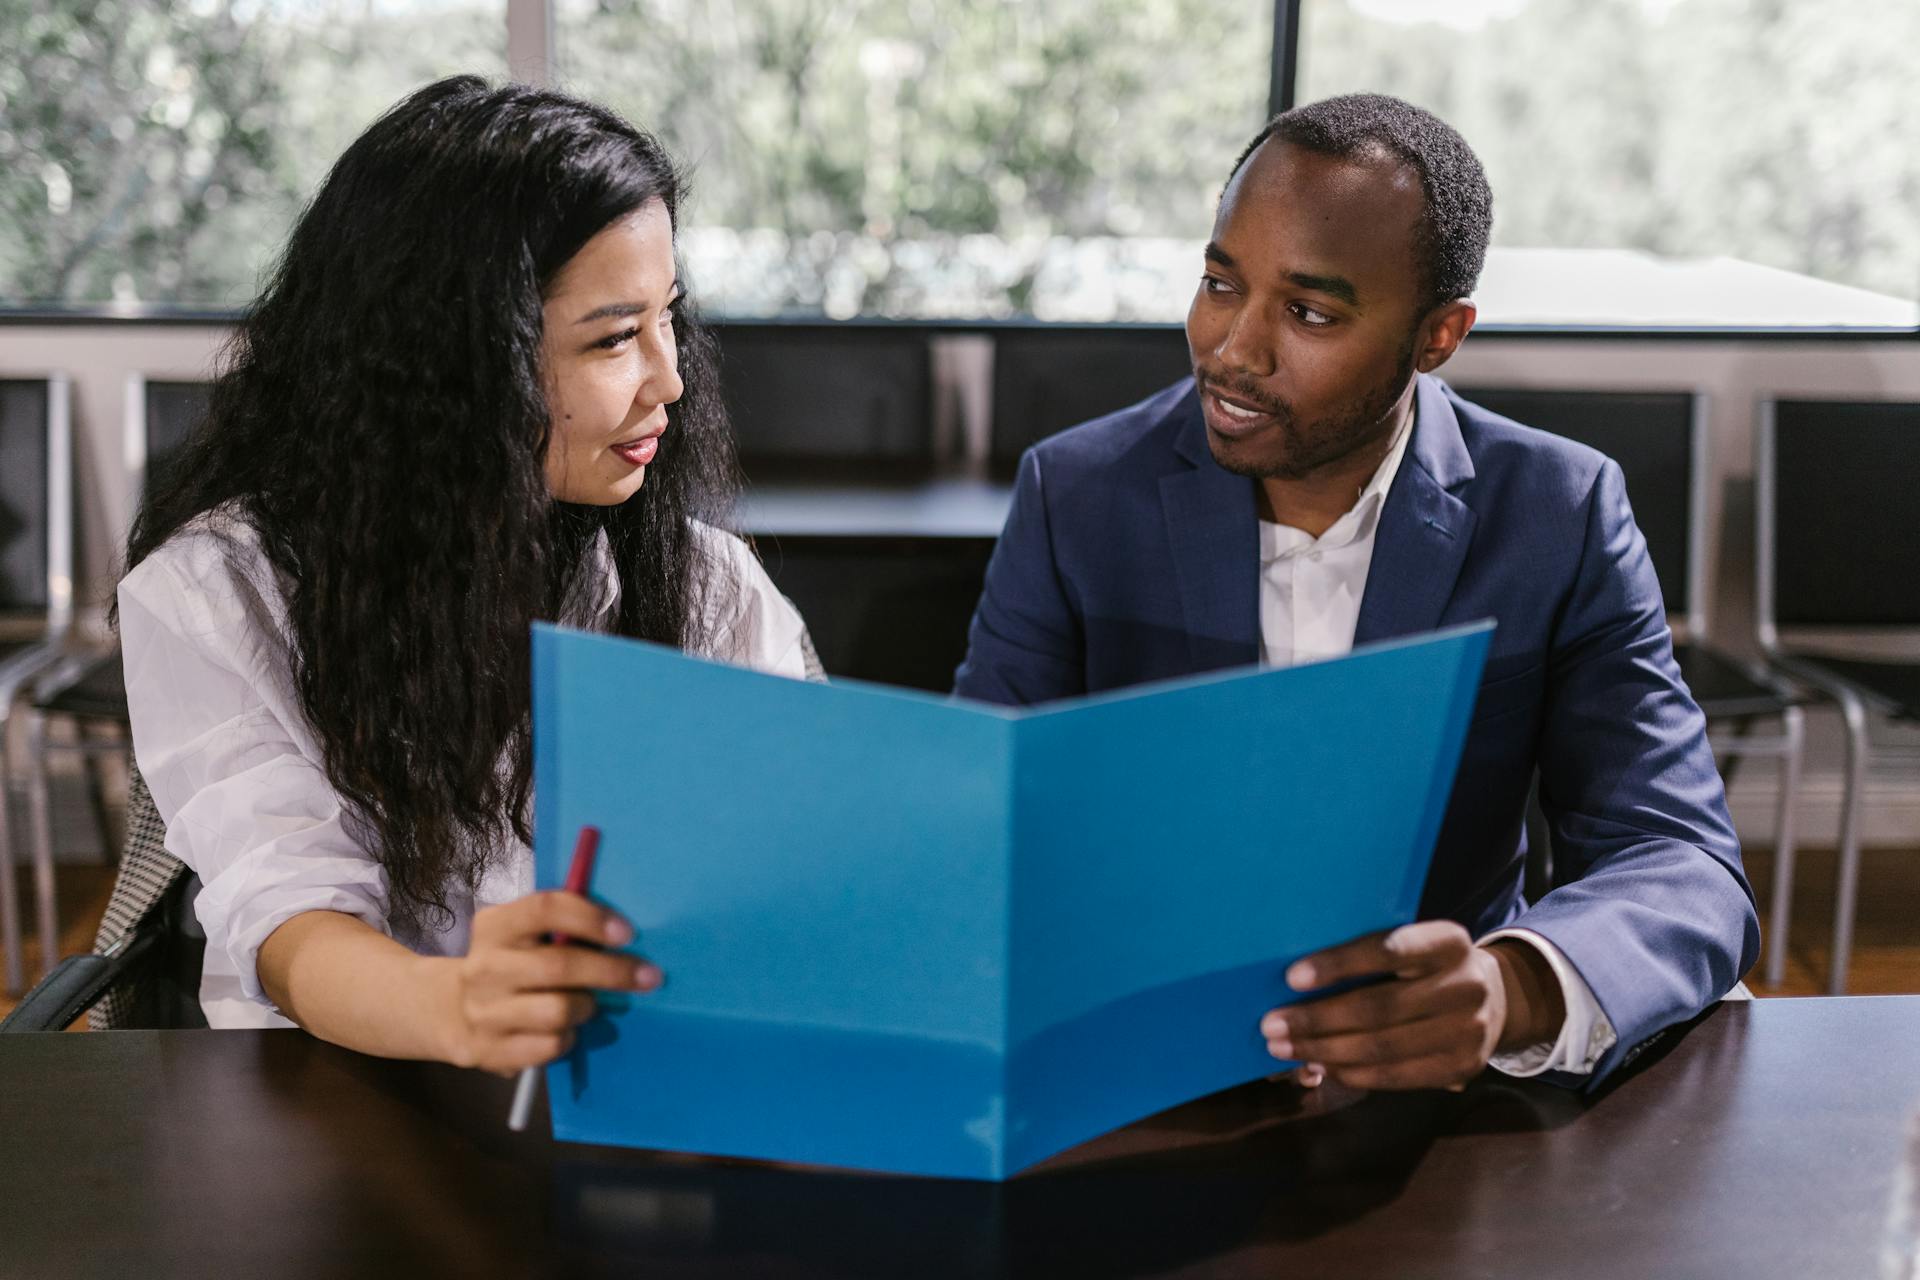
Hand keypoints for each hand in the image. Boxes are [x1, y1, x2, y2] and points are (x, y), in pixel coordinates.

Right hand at [441, 890, 661, 1074]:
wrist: (448, 1010)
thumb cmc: (508, 964)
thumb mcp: (520, 934)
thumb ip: (559, 926)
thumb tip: (622, 931)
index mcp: (495, 925)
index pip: (546, 908)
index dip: (591, 917)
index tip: (627, 933)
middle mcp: (484, 966)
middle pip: (560, 965)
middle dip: (613, 971)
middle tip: (649, 976)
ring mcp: (483, 1011)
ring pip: (558, 1010)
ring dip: (587, 1007)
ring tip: (590, 1005)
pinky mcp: (487, 1050)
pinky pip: (548, 1046)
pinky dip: (567, 1039)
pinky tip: (565, 1031)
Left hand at [1258, 922, 1563, 1091]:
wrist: (1495, 999)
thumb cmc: (1427, 965)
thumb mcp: (1414, 944)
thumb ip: (1372, 955)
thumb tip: (1295, 980)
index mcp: (1448, 942)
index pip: (1389, 949)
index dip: (1339, 963)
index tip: (1291, 976)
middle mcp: (1465, 985)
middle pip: (1379, 1007)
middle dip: (1317, 1018)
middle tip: (1270, 1024)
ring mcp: (1468, 1031)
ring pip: (1382, 1047)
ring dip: (1324, 1050)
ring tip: (1284, 1048)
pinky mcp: (1462, 1068)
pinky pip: (1395, 1077)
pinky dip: (1351, 1073)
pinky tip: (1321, 1066)